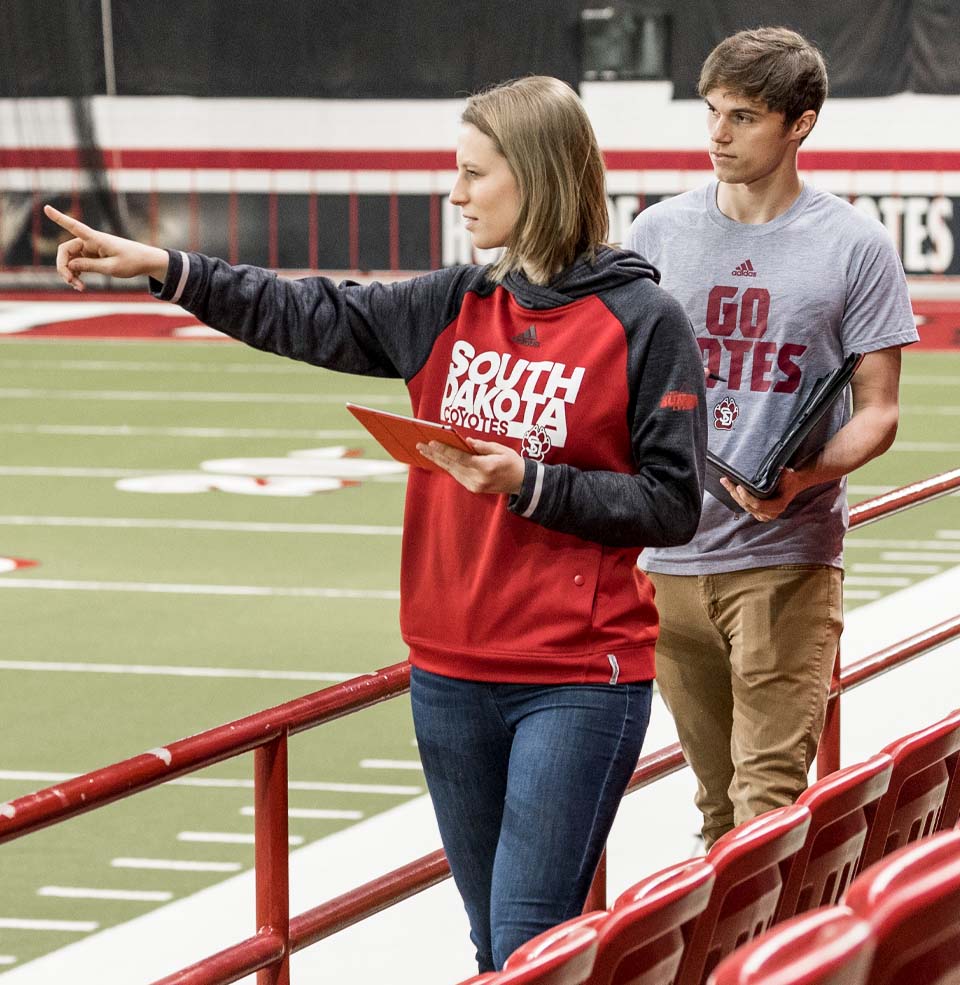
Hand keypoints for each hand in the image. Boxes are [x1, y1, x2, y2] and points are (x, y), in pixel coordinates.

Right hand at [44, 205, 169, 290]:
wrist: (145, 261)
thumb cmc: (132, 262)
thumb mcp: (111, 268)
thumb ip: (90, 266)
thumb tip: (69, 265)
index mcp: (96, 239)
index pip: (74, 227)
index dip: (59, 218)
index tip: (45, 208)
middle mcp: (90, 241)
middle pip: (65, 250)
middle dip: (64, 267)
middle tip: (71, 282)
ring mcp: (90, 248)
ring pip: (70, 259)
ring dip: (70, 273)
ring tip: (79, 287)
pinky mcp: (92, 256)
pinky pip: (77, 264)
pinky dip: (76, 274)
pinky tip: (80, 284)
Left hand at [416, 438, 524, 494]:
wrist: (522, 483)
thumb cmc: (513, 463)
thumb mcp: (501, 450)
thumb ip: (482, 446)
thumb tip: (466, 441)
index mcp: (485, 467)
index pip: (459, 457)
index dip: (444, 450)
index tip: (431, 443)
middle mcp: (478, 478)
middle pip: (451, 465)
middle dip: (434, 455)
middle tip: (420, 445)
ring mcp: (475, 486)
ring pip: (452, 471)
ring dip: (438, 460)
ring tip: (425, 451)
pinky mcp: (473, 488)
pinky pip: (457, 475)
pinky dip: (447, 466)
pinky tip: (438, 459)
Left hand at [720, 467, 802, 521]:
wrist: (792, 485)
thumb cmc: (790, 479)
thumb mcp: (789, 475)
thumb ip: (783, 474)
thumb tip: (779, 468)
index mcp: (778, 506)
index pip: (758, 505)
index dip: (747, 497)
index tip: (739, 486)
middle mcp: (770, 514)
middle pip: (747, 505)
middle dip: (735, 493)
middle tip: (726, 481)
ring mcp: (763, 515)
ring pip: (744, 506)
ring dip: (733, 494)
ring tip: (725, 482)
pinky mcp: (758, 513)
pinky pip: (745, 506)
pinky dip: (737, 497)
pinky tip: (730, 488)